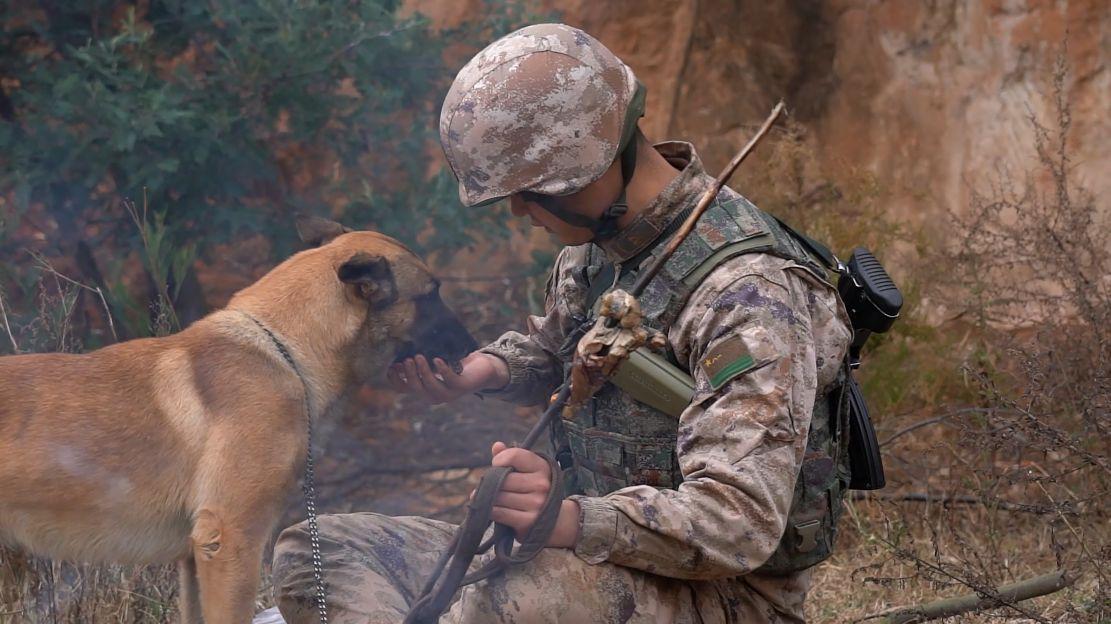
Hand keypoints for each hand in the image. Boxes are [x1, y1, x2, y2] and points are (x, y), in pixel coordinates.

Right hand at [386, 351, 508, 403]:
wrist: (481, 371)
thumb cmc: (454, 366)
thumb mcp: (433, 365)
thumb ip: (418, 363)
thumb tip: (398, 352)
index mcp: (424, 390)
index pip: (404, 389)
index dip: (395, 380)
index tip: (391, 366)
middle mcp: (434, 395)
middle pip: (416, 388)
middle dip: (409, 374)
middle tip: (406, 359)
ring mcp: (449, 393)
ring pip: (431, 387)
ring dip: (423, 372)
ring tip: (418, 357)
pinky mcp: (462, 386)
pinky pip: (450, 380)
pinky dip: (442, 370)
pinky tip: (437, 359)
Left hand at [488, 441, 579, 547]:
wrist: (552, 520)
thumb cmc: (533, 489)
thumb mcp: (527, 470)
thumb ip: (510, 456)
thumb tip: (497, 446)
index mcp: (542, 466)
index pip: (513, 455)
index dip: (499, 460)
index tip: (498, 466)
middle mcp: (542, 484)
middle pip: (503, 479)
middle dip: (493, 482)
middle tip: (494, 486)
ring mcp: (536, 503)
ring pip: (499, 496)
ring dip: (490, 498)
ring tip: (494, 499)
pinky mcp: (528, 520)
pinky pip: (499, 512)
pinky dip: (492, 511)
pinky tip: (494, 509)